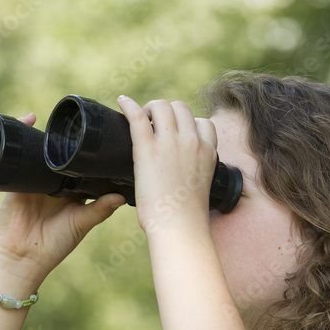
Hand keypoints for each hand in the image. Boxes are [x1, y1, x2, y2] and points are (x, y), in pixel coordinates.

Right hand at [0, 114, 126, 283]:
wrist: (21, 258)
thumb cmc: (54, 246)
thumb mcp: (80, 225)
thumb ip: (99, 209)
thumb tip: (120, 196)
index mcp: (73, 193)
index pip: (85, 167)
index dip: (93, 153)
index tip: (105, 135)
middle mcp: (55, 184)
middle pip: (64, 156)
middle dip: (70, 139)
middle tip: (82, 120)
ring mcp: (35, 180)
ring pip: (42, 152)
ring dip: (47, 135)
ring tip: (58, 117)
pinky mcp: (16, 179)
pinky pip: (17, 155)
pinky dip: (21, 136)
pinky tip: (29, 120)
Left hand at [117, 96, 217, 234]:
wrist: (179, 227)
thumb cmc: (186, 217)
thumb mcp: (200, 187)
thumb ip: (193, 172)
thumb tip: (178, 173)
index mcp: (207, 152)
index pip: (203, 123)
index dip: (188, 124)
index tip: (176, 132)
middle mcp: (192, 142)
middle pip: (181, 108)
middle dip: (167, 111)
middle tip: (153, 123)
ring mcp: (170, 143)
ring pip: (162, 106)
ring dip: (151, 108)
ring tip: (141, 118)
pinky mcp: (147, 149)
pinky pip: (138, 117)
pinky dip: (129, 106)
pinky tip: (122, 102)